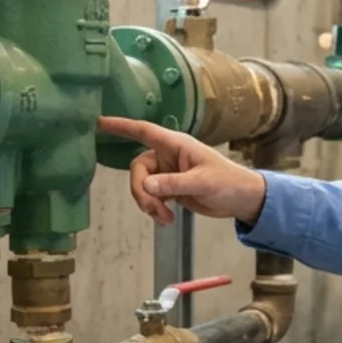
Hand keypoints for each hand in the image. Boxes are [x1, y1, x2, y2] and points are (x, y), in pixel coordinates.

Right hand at [97, 116, 268, 225]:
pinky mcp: (170, 189)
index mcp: (175, 145)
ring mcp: (167, 173)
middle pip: (138, 169)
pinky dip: (154, 209)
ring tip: (165, 219)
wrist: (242, 200)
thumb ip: (173, 184)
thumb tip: (146, 186)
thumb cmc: (228, 182)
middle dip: (141, 191)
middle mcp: (168, 156)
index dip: (120, 126)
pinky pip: (151, 197)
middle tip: (154, 210)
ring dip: (148, 204)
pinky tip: (167, 220)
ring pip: (142, 186)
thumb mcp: (202, 183)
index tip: (98, 123)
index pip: (142, 131)